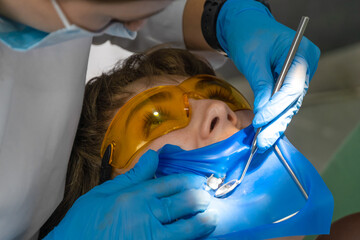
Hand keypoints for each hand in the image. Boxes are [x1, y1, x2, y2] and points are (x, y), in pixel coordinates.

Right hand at [45, 150, 216, 239]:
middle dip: (199, 200)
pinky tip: (195, 238)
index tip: (198, 181)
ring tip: (212, 219)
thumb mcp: (104, 192)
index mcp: (135, 196)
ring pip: (184, 230)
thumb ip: (133, 176)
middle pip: (181, 204)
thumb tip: (153, 157)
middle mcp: (145, 216)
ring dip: (201, 224)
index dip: (188, 182)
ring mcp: (149, 238)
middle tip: (209, 197)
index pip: (169, 185)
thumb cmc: (85, 221)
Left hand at [216, 0, 319, 151]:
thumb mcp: (254, 60)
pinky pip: (284, 101)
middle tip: (263, 142)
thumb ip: (261, 85)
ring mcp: (300, 74)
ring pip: (289, 104)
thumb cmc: (249, 36)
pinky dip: (274, 115)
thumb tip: (263, 112)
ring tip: (263, 141)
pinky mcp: (289, 82)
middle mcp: (306, 66)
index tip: (260, 120)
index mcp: (303, 54)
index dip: (276, 107)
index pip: (292, 88)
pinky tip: (266, 130)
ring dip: (276, 123)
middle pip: (293, 100)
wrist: (246, 27)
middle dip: (277, 122)